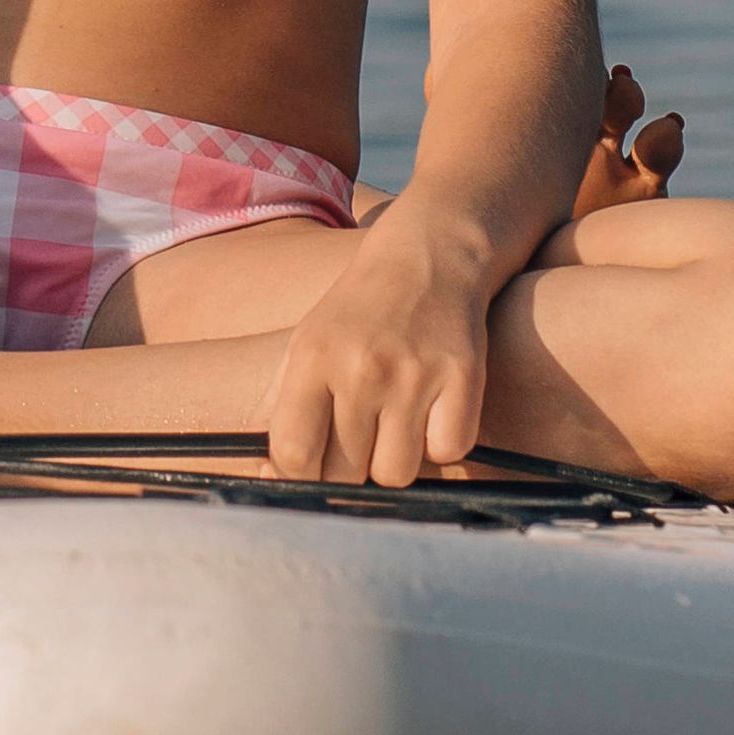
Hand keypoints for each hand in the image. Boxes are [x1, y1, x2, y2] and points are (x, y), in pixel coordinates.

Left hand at [265, 204, 505, 489]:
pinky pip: (448, 452)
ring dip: (395, 459)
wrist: (428, 257)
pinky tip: (434, 409)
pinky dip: (442, 442)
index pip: (294, 455)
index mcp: (314, 359)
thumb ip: (283, 407)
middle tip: (360, 437)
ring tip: (395, 422)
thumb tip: (270, 475)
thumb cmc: (358, 314)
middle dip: (350, 468)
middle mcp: (362, 367)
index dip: (300, 477)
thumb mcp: (306, 344)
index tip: (314, 469)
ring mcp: (415, 374)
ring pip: (396, 473)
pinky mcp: (463, 377)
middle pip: (346, 474)